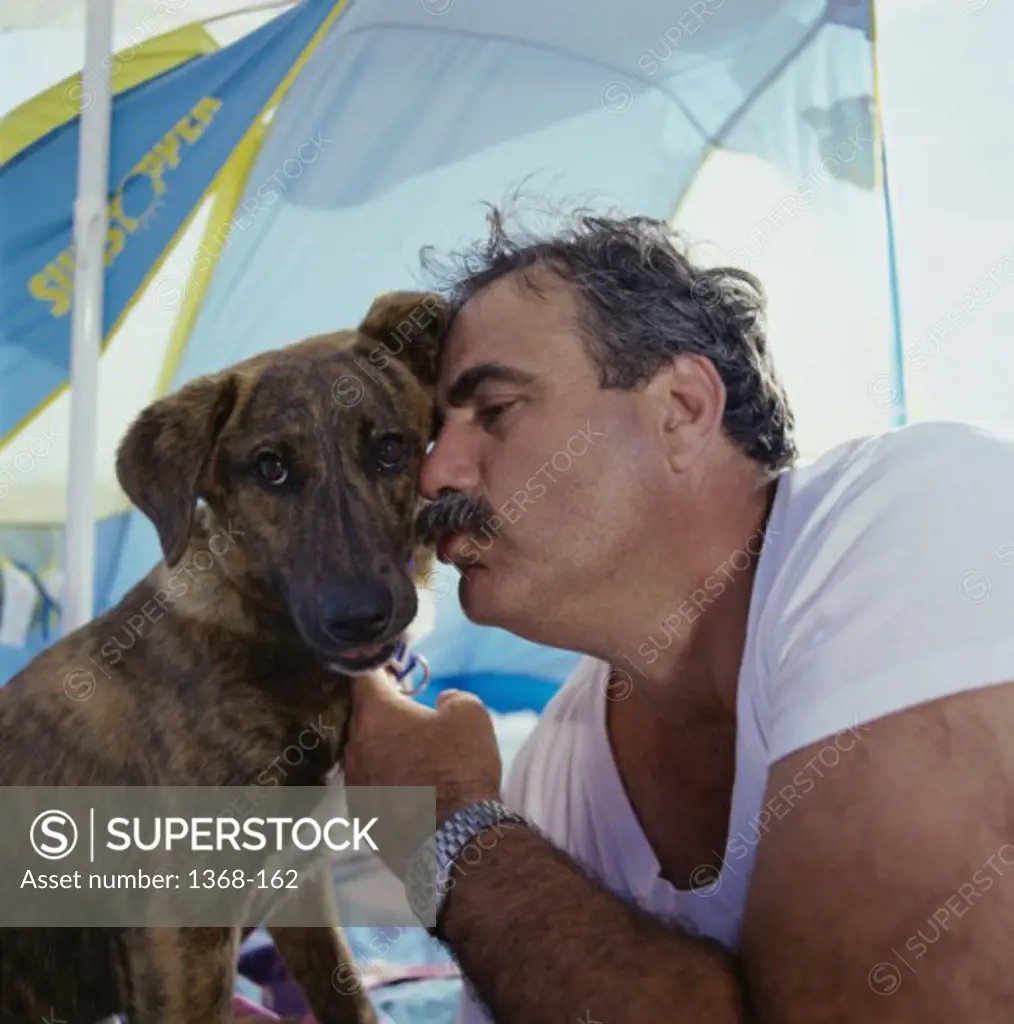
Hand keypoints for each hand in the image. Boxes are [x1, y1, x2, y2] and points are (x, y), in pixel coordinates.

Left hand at [344, 671, 502, 827]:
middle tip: (412, 716)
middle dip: (385, 713)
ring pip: (365, 754)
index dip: (380, 669)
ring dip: (384, 750)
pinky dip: (386, 783)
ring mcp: (354, 786)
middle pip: (363, 718)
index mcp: (376, 715)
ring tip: (414, 758)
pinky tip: (411, 791)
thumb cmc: (461, 769)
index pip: (365, 676)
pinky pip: (371, 787)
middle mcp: (355, 748)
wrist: (456, 842)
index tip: (395, 670)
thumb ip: (452, 698)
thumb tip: (441, 702)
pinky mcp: (361, 817)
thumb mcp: (470, 715)